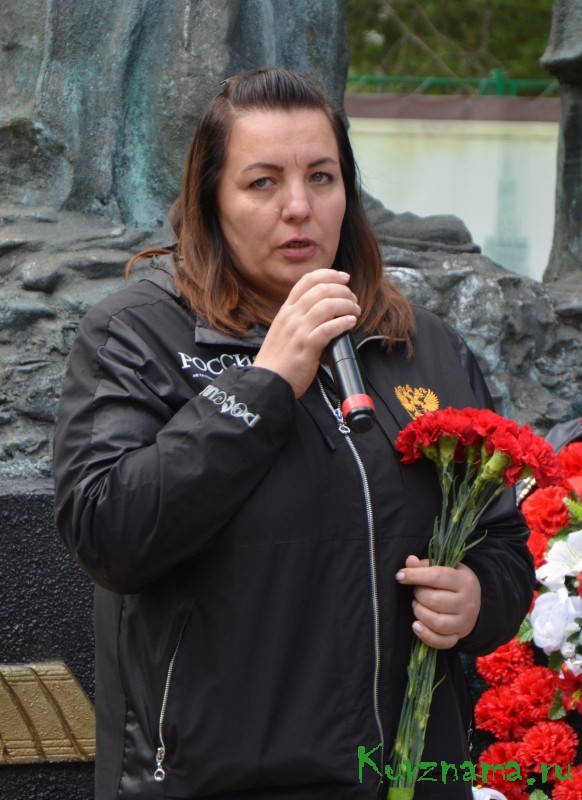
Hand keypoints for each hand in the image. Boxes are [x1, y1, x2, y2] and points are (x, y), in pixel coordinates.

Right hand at [253, 268, 360, 397]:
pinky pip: (329, 328)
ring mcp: (298, 330)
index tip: (343, 277)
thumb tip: (323, 309)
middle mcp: (291, 316)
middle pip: (321, 289)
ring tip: (355, 311)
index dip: (329, 274)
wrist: (268, 382)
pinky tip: (350, 323)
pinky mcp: (307, 346)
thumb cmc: (278, 360)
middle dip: (342, 290)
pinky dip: (343, 322)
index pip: (307, 281)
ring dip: (347, 305)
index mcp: (286, 310)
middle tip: (352, 298)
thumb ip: (299, 318)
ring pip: (327, 305)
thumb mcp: (283, 330)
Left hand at [395, 555, 481, 648]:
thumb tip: (410, 561)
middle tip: (416, 593)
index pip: (437, 577)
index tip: (400, 576)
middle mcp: (466, 602)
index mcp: (463, 580)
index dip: (415, 575)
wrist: (474, 601)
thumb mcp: (444, 568)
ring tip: (417, 606)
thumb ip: (425, 565)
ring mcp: (463, 622)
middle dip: (418, 595)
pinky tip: (416, 626)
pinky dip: (426, 636)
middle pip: (434, 601)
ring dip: (420, 613)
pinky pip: (441, 642)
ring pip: (437, 623)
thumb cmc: (452, 582)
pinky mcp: (458, 636)